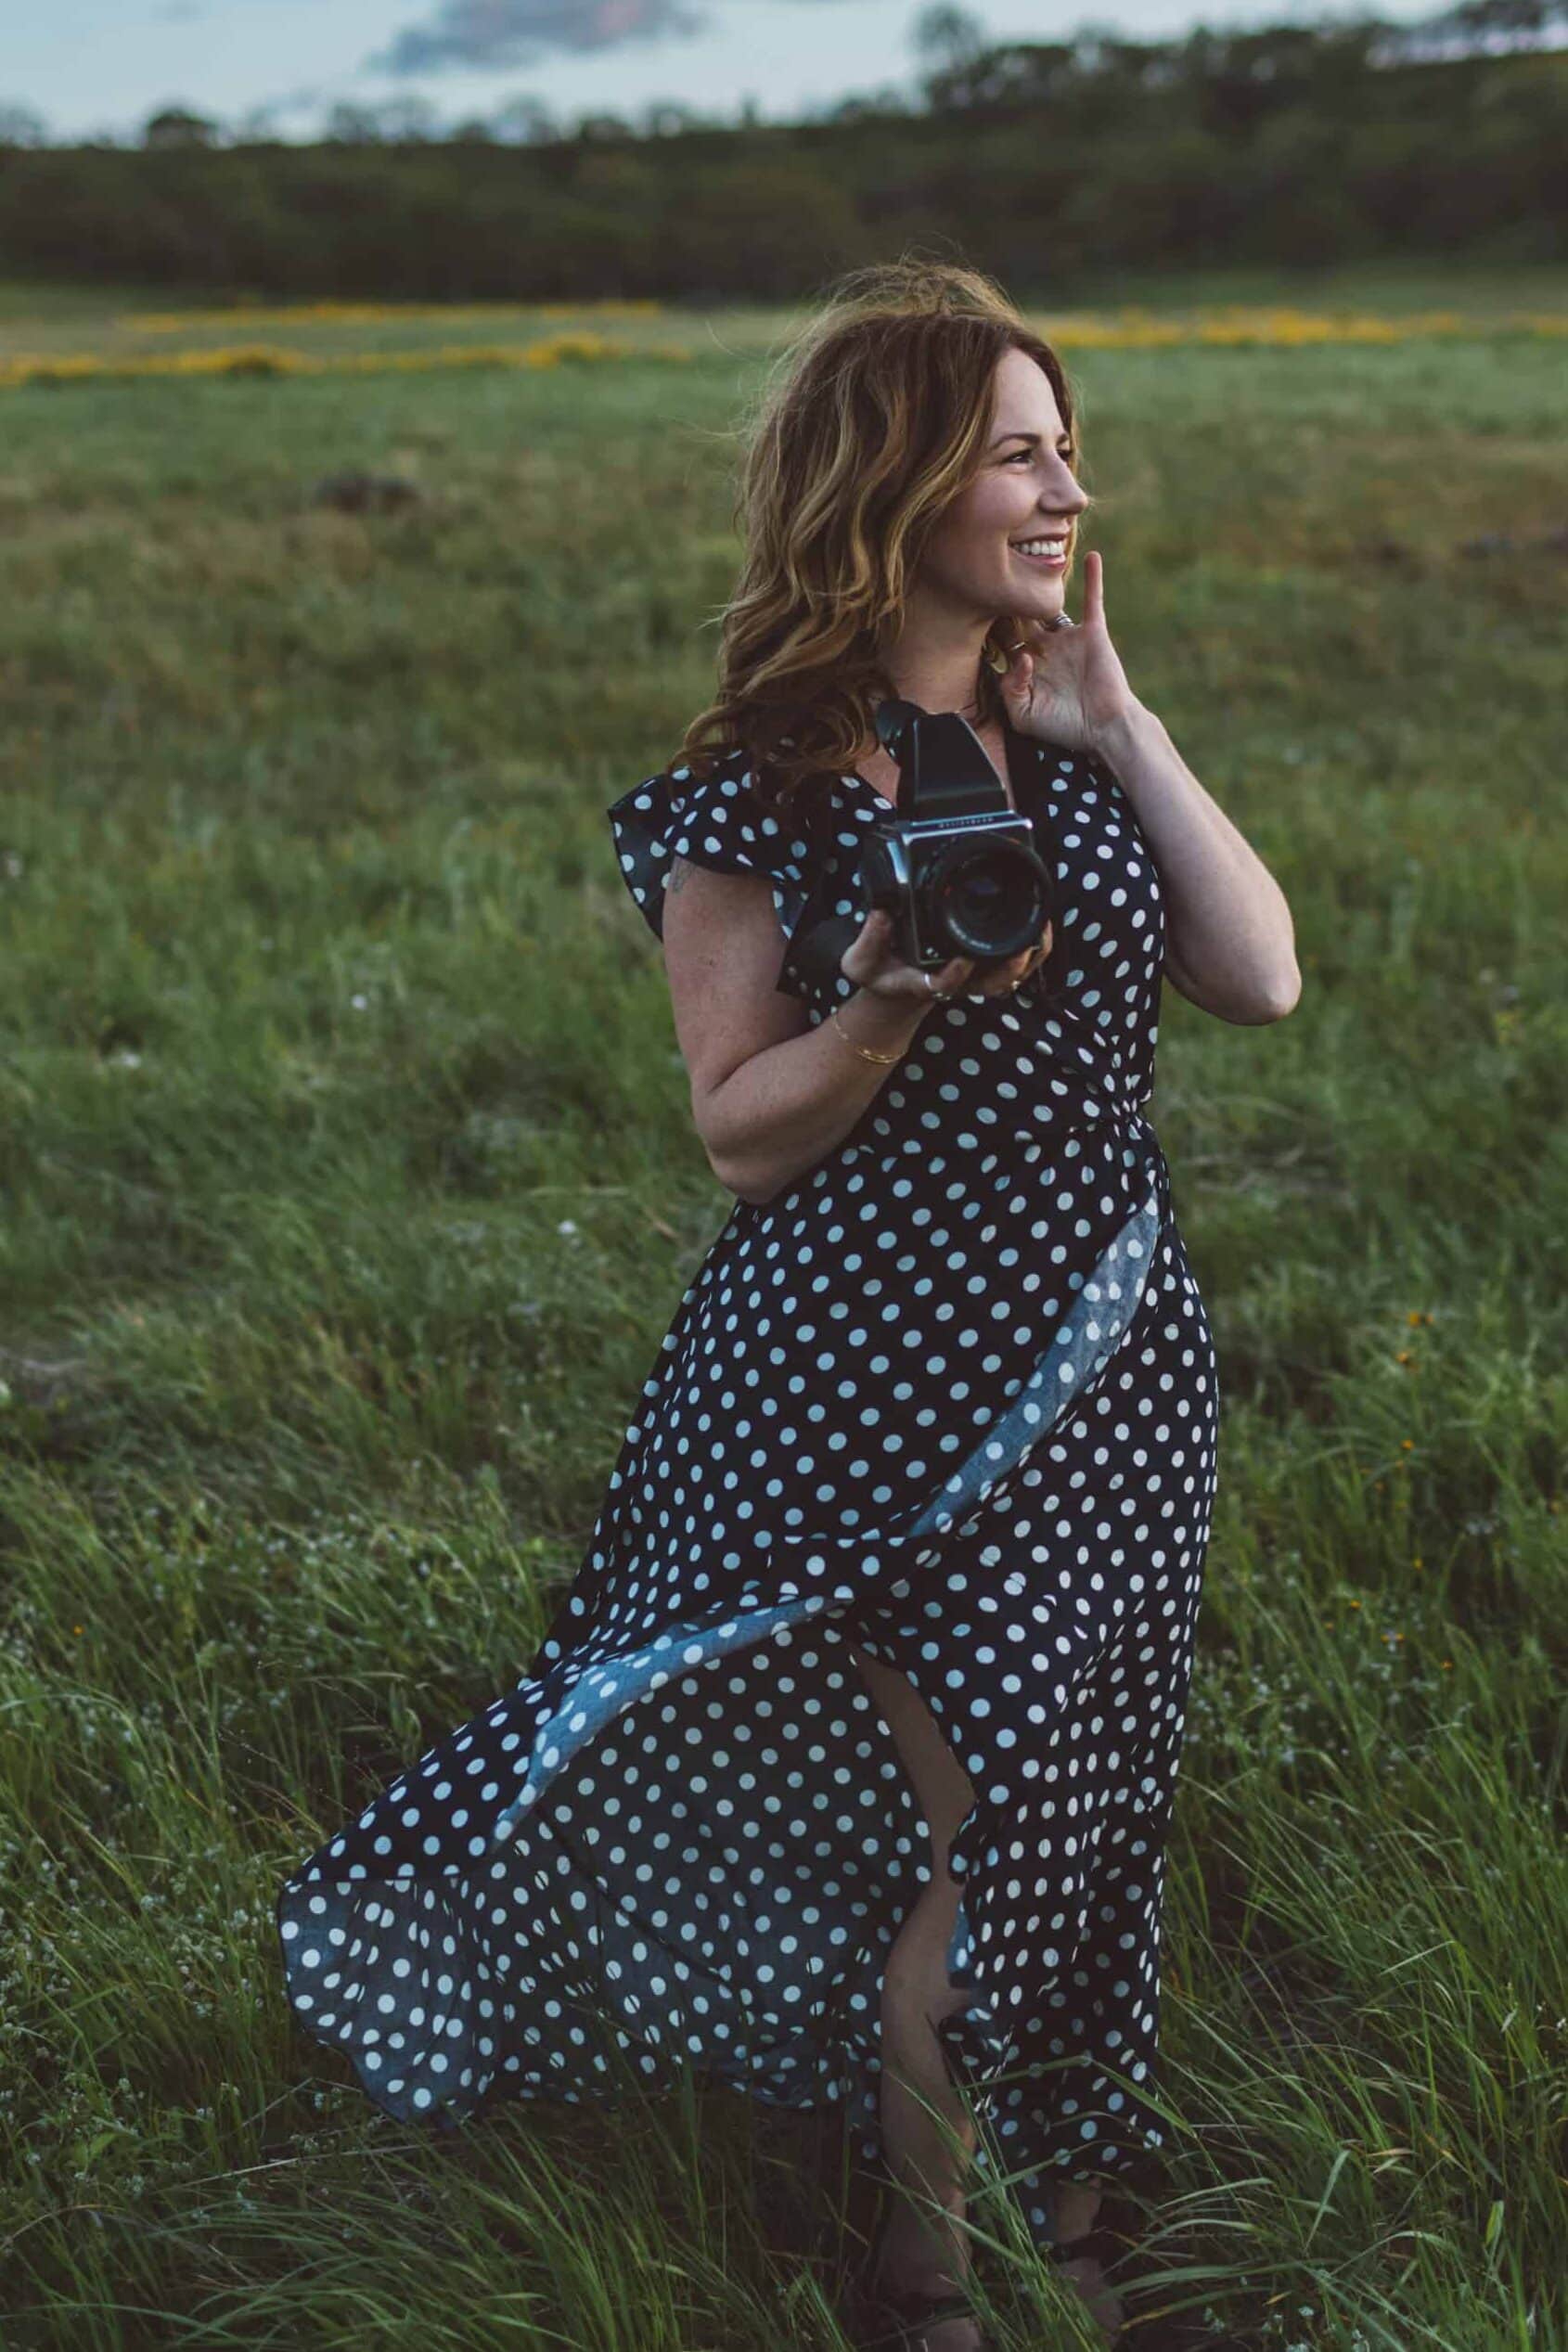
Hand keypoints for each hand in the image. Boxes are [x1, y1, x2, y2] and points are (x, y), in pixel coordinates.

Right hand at [841, 907, 1052, 1002]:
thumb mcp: (861, 962)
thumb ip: (869, 941)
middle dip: (1009, 968)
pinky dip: (1032, 946)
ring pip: (1010, 975)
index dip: (955, 976)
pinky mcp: (984, 966)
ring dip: (1028, 956)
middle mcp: (955, 981)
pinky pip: (1017, 962)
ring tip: (1040, 927)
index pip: (942, 985)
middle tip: (1022, 945)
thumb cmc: (881, 973)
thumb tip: (881, 913)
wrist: (896, 984)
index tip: (961, 960)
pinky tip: (1040, 922)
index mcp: (925, 982)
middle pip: (991, 984)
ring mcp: (973, 977)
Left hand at [996, 548, 1139, 754]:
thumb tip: (1019, 656)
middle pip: (1020, 614)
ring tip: (1027, 558)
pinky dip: (1094, 578)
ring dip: (1041, 584)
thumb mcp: (1024, 716)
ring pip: (1050, 604)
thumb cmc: (1063, 726)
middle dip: (1006, 600)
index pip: (1003, 639)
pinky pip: (1093, 601)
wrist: (1104, 729)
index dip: (989, 627)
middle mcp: (1045, 646)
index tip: (971, 609)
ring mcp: (1068, 637)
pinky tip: (1091, 555)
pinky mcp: (1093, 633)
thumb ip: (1011, 690)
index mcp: (1026, 665)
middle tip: (992, 577)